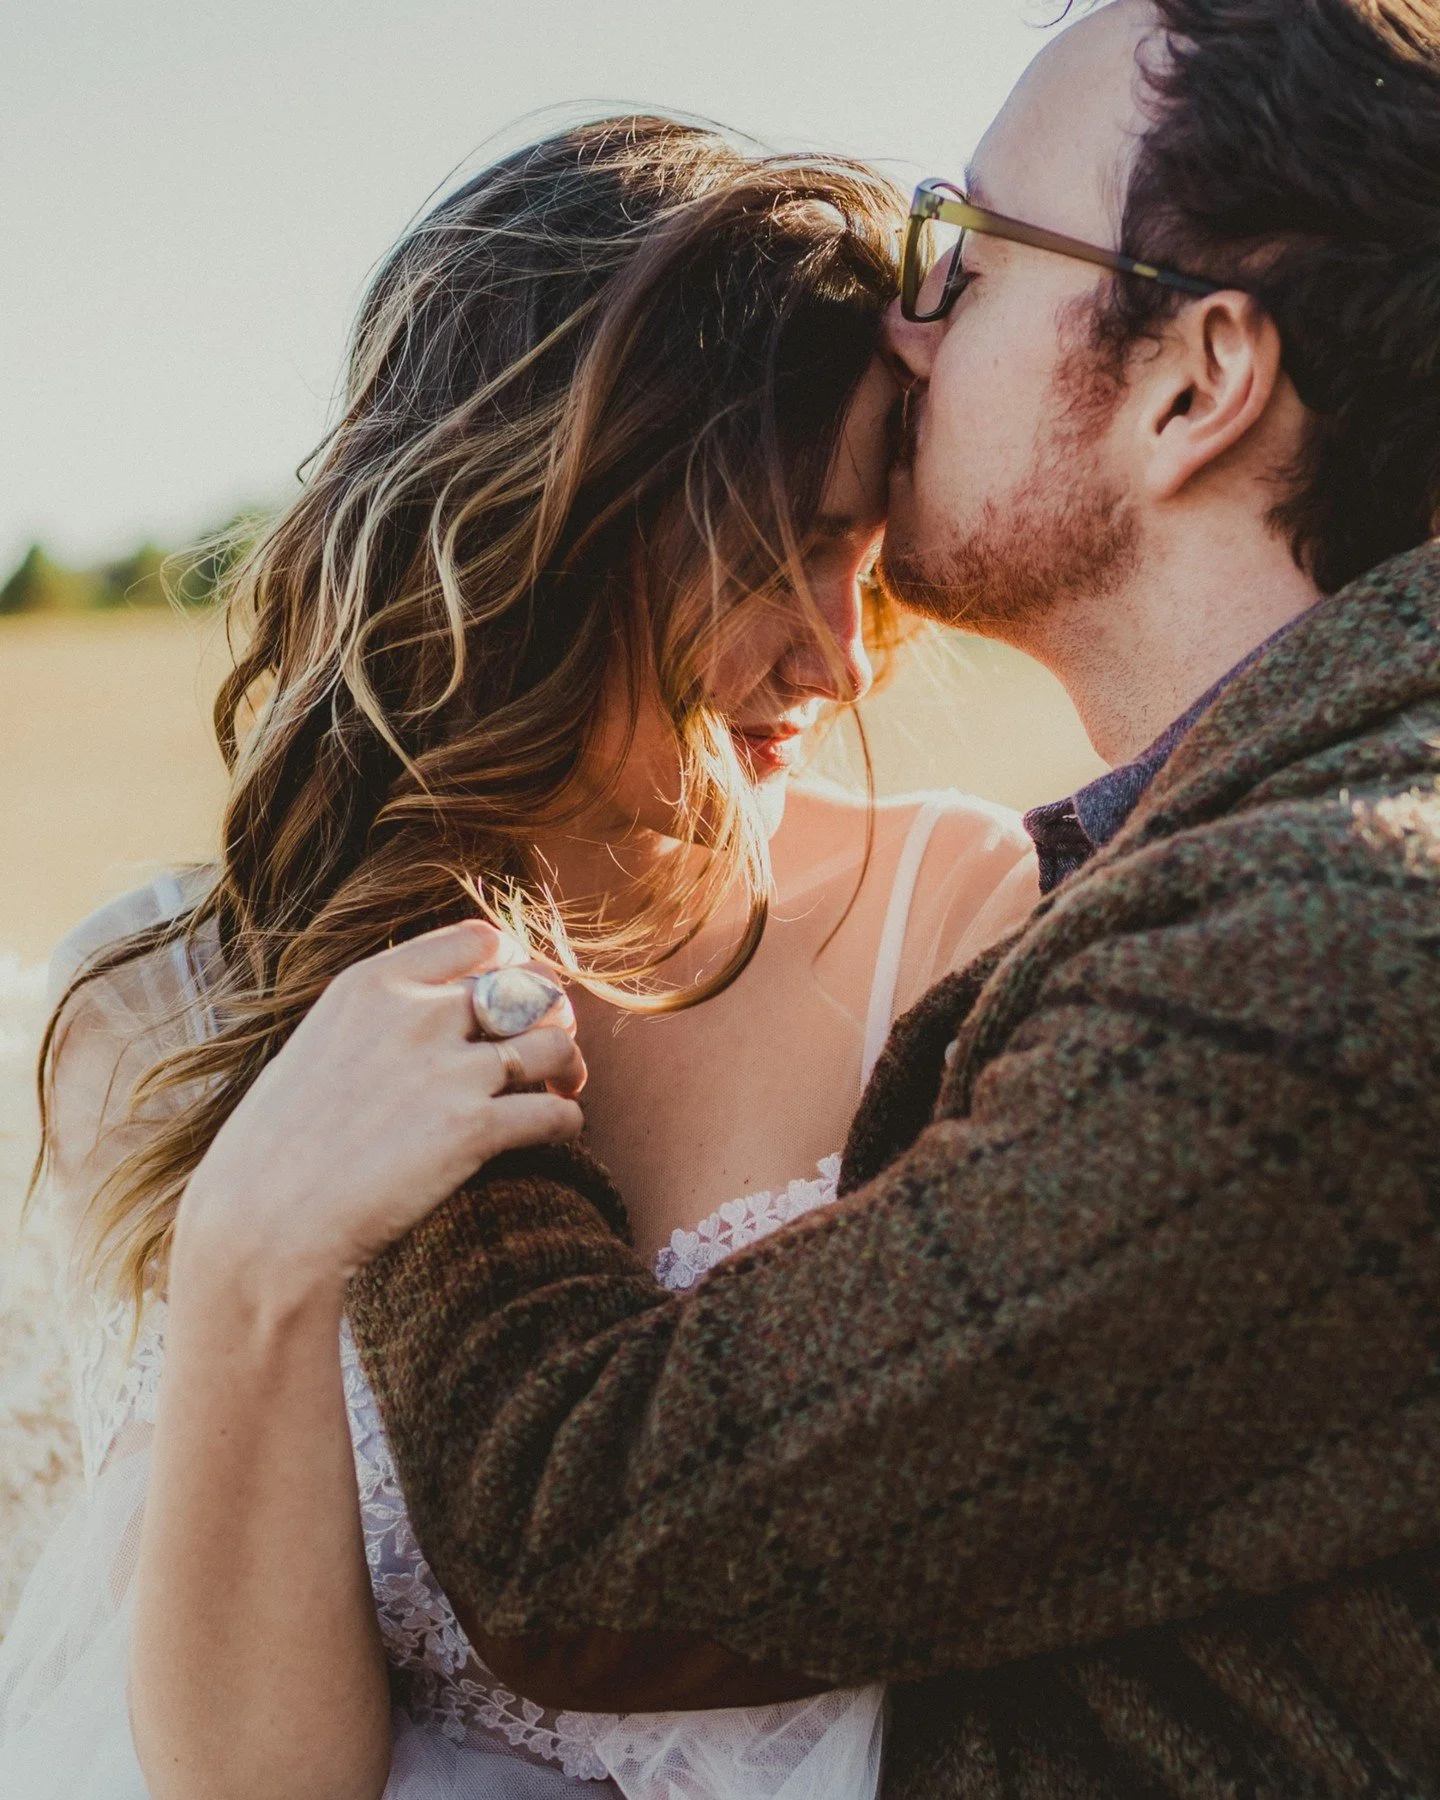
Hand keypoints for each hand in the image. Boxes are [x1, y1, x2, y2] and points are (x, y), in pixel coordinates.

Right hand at [174, 921, 586, 1299]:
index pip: (478, 940)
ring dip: (568, 1065)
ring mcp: (449, 1070)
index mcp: (371, 985)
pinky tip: (559, 1131)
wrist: (260, 1225)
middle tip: (551, 1043)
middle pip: (527, 988)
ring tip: (564, 1087)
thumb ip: (376, 1022)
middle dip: (550, 1013)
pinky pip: (556, 1113)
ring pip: (554, 1044)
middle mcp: (416, 1015)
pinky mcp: (473, 1129)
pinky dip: (567, 1120)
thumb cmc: (275, 1150)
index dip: (512, 963)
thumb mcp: (315, 1048)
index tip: (518, 988)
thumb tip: (432, 1017)